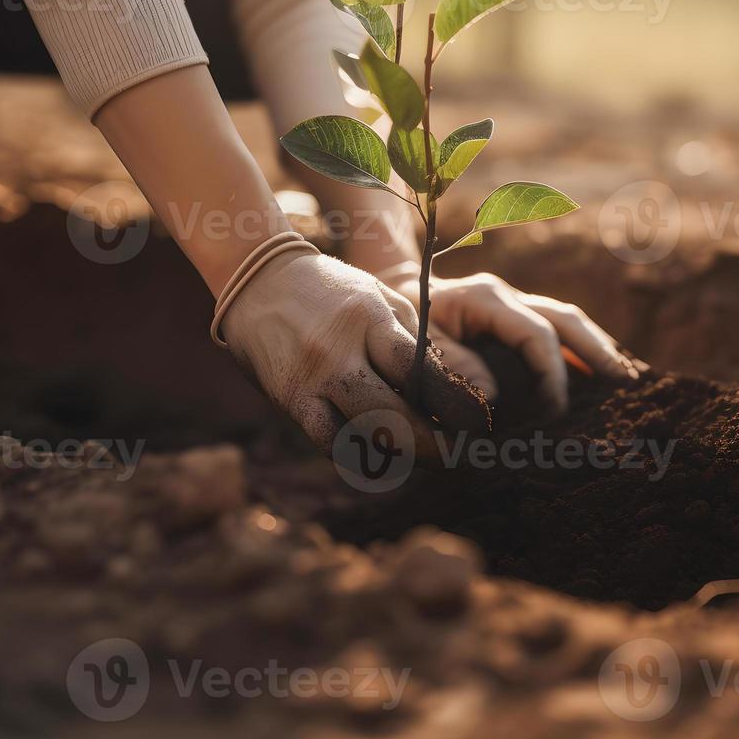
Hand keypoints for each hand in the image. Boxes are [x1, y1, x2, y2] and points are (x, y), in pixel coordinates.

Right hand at [221, 249, 484, 451]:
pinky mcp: (290, 399)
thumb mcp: (379, 298)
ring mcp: (312, 379)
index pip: (418, 370)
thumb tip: (449, 391)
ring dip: (400, 456)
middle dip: (432, 445)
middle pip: (393, 414)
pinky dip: (359, 454)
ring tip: (423, 457)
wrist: (259, 281)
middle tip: (456, 456)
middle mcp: (339, 351)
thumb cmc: (333, 292)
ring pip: (361, 436)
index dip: (453, 404)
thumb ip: (413, 340)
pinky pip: (329, 442)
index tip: (478, 424)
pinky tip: (380, 456)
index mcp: (369, 319)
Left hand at [385, 270, 639, 415]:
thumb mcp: (417, 341)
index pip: (537, 335)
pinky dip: (576, 347)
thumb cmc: (399, 319)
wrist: (386, 290)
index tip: (553, 410)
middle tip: (626, 382)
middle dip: (597, 350)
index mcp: (486, 299)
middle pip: (564, 319)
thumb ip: (453, 364)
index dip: (551, 374)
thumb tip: (494, 397)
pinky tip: (596, 369)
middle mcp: (506, 296)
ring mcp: (511, 303)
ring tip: (624, 376)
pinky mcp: (510, 316)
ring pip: (565, 319)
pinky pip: (552, 327)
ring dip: (594, 347)